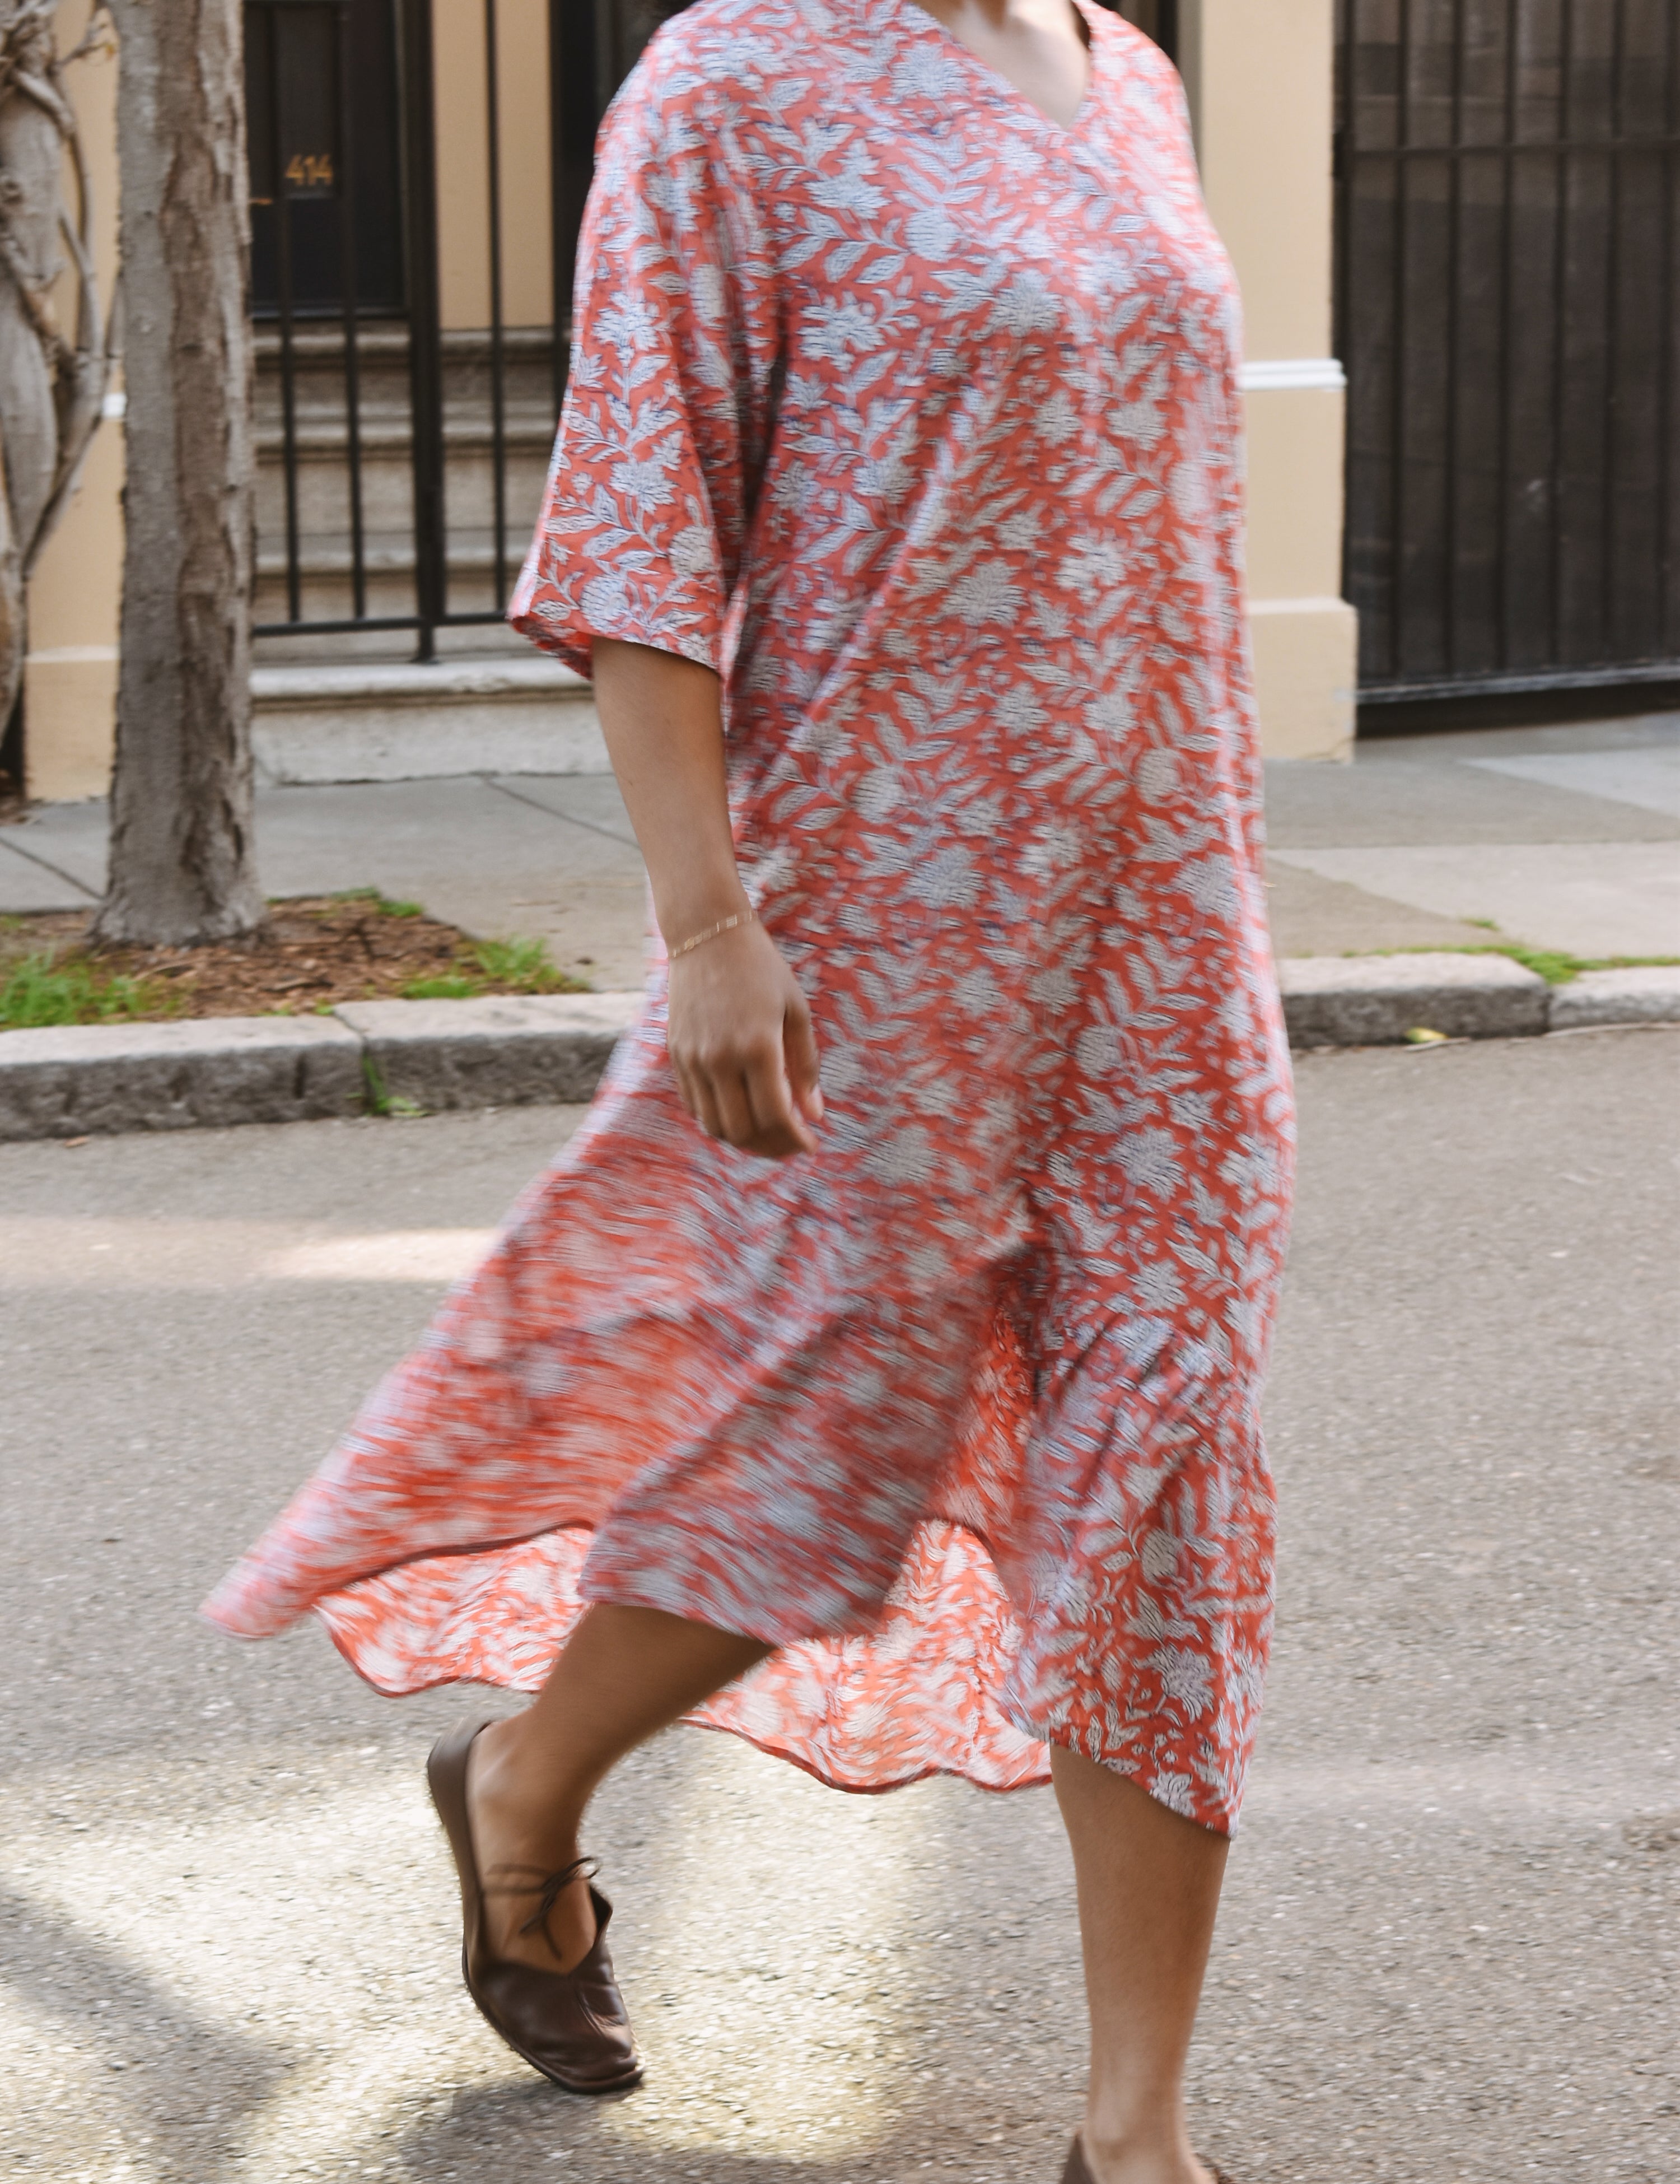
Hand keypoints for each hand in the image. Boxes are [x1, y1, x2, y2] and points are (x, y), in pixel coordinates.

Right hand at [665, 920, 821, 1158]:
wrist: (708, 935)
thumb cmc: (761, 969)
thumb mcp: (796, 1011)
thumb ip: (805, 1066)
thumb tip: (814, 1115)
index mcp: (757, 1046)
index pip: (775, 1116)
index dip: (795, 1140)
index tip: (811, 1145)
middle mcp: (720, 1058)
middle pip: (743, 1130)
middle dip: (772, 1148)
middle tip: (791, 1145)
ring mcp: (693, 1059)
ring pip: (715, 1126)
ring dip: (744, 1142)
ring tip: (767, 1137)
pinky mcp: (676, 1056)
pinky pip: (695, 1107)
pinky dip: (718, 1121)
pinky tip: (740, 1116)